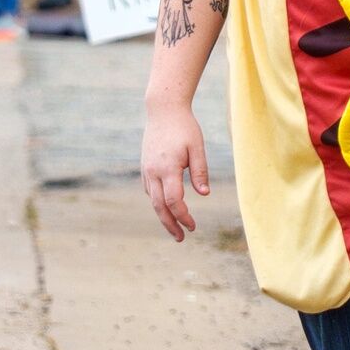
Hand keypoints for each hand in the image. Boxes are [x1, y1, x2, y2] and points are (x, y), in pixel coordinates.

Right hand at [140, 102, 210, 240]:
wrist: (163, 110)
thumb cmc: (184, 127)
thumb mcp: (197, 147)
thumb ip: (200, 171)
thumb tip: (205, 195)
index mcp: (167, 168)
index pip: (174, 201)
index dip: (183, 216)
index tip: (193, 226)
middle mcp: (153, 172)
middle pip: (159, 207)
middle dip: (170, 225)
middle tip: (181, 239)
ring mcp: (146, 170)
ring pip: (153, 200)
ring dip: (163, 216)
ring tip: (175, 227)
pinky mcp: (145, 167)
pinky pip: (151, 190)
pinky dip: (158, 202)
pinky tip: (167, 207)